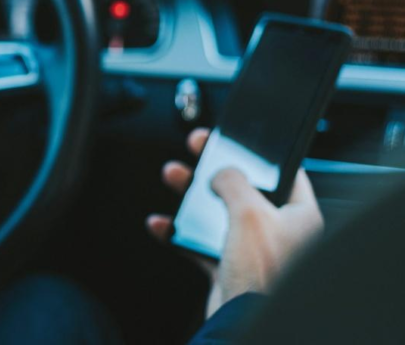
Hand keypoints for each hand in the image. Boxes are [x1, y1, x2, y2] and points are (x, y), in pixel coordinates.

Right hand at [146, 128, 323, 317]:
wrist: (243, 322)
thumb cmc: (262, 274)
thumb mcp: (249, 211)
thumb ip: (233, 181)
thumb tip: (222, 172)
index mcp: (299, 216)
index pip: (283, 172)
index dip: (256, 153)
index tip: (235, 138)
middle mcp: (279, 232)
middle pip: (243, 188)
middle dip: (214, 168)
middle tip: (197, 148)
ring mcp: (253, 250)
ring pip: (217, 211)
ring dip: (191, 195)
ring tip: (173, 176)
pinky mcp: (229, 267)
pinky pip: (199, 242)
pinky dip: (178, 231)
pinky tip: (162, 224)